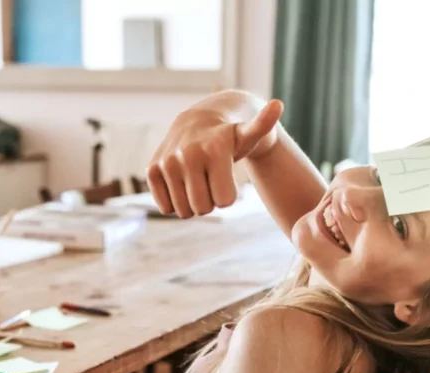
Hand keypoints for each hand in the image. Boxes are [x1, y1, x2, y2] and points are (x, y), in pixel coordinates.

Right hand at [146, 100, 283, 217]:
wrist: (198, 121)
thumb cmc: (230, 135)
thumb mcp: (249, 132)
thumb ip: (264, 124)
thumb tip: (278, 104)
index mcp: (214, 149)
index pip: (225, 202)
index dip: (228, 194)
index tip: (226, 175)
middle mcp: (188, 154)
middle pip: (203, 208)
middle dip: (211, 200)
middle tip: (211, 179)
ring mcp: (167, 162)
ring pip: (184, 211)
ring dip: (193, 202)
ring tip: (197, 179)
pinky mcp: (152, 169)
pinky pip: (166, 208)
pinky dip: (175, 201)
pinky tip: (182, 182)